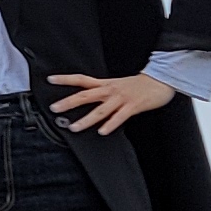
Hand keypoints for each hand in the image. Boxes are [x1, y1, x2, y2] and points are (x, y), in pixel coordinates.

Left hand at [47, 72, 175, 134]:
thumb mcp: (116, 84)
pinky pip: (119, 116)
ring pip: (100, 110)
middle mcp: (110, 90)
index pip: (81, 79)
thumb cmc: (137, 85)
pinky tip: (102, 131)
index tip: (50, 80)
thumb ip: (101, 90)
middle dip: (69, 102)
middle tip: (54, 108)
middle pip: (85, 95)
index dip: (65, 79)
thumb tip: (85, 96)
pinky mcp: (133, 106)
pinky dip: (110, 124)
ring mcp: (121, 98)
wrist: (159, 81)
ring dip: (86, 119)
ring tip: (74, 127)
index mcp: (105, 84)